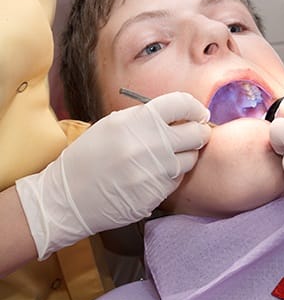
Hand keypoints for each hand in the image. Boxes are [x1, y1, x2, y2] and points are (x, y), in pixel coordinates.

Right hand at [16, 92, 210, 259]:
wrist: (68, 197)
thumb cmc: (90, 156)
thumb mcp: (113, 124)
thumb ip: (146, 117)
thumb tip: (179, 114)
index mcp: (137, 120)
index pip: (181, 103)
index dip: (194, 107)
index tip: (198, 112)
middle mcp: (150, 144)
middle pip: (196, 132)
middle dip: (199, 130)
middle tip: (195, 132)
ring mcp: (155, 171)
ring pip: (191, 158)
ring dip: (186, 154)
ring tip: (170, 155)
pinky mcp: (156, 194)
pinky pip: (177, 179)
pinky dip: (173, 175)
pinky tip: (156, 174)